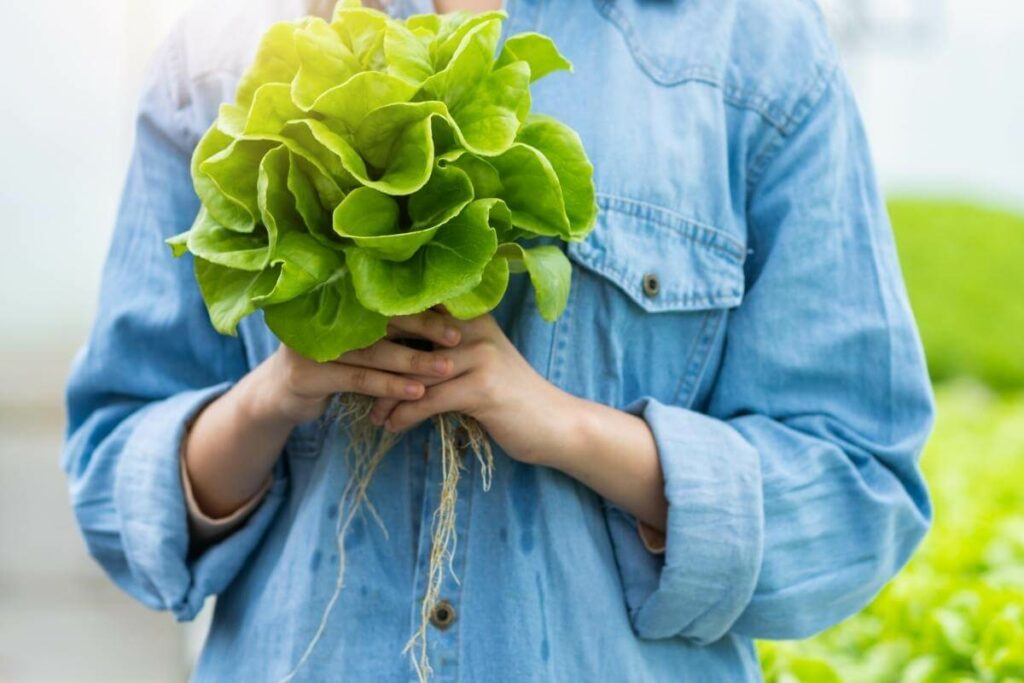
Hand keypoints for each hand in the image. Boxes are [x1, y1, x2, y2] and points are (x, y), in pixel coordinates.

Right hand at [251, 310, 462, 425]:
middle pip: (381, 320)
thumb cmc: (331, 365)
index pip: (385, 297)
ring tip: (445, 368)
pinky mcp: (308, 375)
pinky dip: (390, 386)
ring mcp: (312, 344)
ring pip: (374, 352)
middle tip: (456, 336)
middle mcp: (323, 316)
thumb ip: (385, 329)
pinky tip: (416, 392)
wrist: (278, 396)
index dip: (420, 303)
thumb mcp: (355, 343)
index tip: (454, 310)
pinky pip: (359, 379)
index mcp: (338, 301)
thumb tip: (441, 316)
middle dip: (423, 328)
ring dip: (413, 361)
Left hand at [369, 313, 582, 466]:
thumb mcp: (481, 361)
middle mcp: (474, 329)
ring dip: (386, 396)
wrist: (555, 424)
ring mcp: (479, 357)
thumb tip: (400, 347)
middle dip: (375, 355)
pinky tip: (390, 427)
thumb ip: (448, 347)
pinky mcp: (481, 389)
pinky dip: (404, 416)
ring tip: (369, 413)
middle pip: (410, 333)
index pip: (418, 307)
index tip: (352, 339)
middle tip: (347, 374)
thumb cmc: (511, 396)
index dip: (383, 320)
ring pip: (415, 373)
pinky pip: (428, 401)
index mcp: (472, 315)